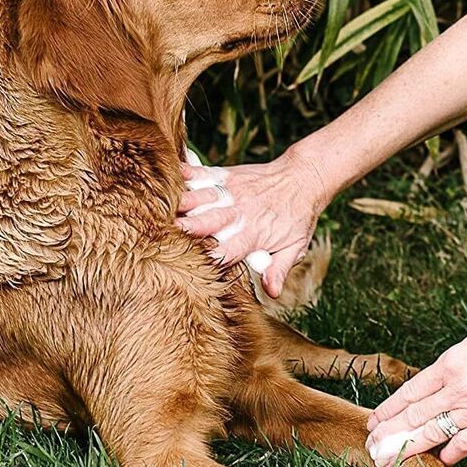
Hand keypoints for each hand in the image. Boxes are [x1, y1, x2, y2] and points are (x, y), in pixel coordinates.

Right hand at [175, 149, 329, 297]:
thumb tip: (272, 292)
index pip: (229, 250)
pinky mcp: (227, 175)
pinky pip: (203, 174)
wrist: (304, 177)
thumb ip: (280, 268)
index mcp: (254, 233)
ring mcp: (232, 192)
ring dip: (182, 202)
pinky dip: (186, 173)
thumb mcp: (296, 246)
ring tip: (162, 206)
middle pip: (209, 221)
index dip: (211, 258)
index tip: (193, 266)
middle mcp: (240, 212)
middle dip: (190, 227)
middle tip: (169, 232)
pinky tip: (172, 174)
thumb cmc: (298, 215)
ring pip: (202, 197)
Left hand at [365, 319, 466, 466]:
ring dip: (410, 448)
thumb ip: (453, 362)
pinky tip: (439, 461)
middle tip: (373, 447)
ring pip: (434, 433)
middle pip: (415, 416)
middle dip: (390, 434)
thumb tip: (440, 375)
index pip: (410, 393)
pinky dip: (450, 454)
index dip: (389, 410)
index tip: (374, 422)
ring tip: (391, 459)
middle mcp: (458, 389)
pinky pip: (466, 444)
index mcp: (449, 365)